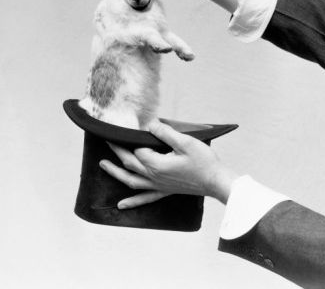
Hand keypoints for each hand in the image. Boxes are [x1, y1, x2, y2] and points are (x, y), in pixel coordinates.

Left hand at [99, 121, 237, 208]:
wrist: (215, 181)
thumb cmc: (203, 161)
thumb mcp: (185, 141)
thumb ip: (165, 132)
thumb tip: (149, 124)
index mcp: (156, 164)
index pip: (137, 148)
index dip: (131, 137)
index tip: (126, 126)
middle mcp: (153, 176)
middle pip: (129, 163)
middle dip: (116, 151)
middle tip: (106, 140)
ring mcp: (158, 186)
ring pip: (131, 180)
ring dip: (115, 172)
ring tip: (103, 165)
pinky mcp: (165, 191)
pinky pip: (145, 198)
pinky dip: (132, 201)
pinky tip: (122, 205)